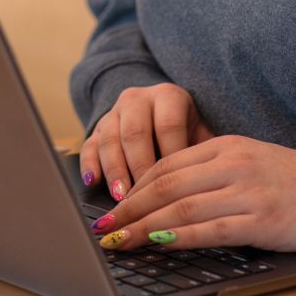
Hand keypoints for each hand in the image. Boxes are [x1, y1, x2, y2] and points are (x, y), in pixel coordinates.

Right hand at [80, 83, 214, 200]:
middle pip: (135, 133)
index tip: (175, 187)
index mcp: (169, 96)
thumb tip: (206, 189)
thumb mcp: (202, 136)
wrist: (163, 114)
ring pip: (109, 139)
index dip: (170, 157)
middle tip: (143, 197)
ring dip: (114, 171)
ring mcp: (114, 113)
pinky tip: (92, 183)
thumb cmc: (189, 133)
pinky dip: (89, 165)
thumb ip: (204, 156)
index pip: (168, 125)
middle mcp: (138, 99)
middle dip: (138, 167)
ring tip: (121, 199)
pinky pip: (89, 145)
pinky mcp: (97, 128)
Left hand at [92, 135, 295, 253]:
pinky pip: (210, 229)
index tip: (112, 208)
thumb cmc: (287, 180)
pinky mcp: (259, 219)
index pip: (167, 166)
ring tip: (121, 242)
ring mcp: (245, 191)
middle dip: (129, 210)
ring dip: (144, 227)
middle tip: (104, 228)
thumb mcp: (245, 160)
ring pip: (182, 208)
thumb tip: (162, 195)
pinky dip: (180, 237)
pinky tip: (159, 244)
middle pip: (166, 186)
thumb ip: (208, 171)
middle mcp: (231, 164)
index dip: (134, 189)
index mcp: (224, 146)